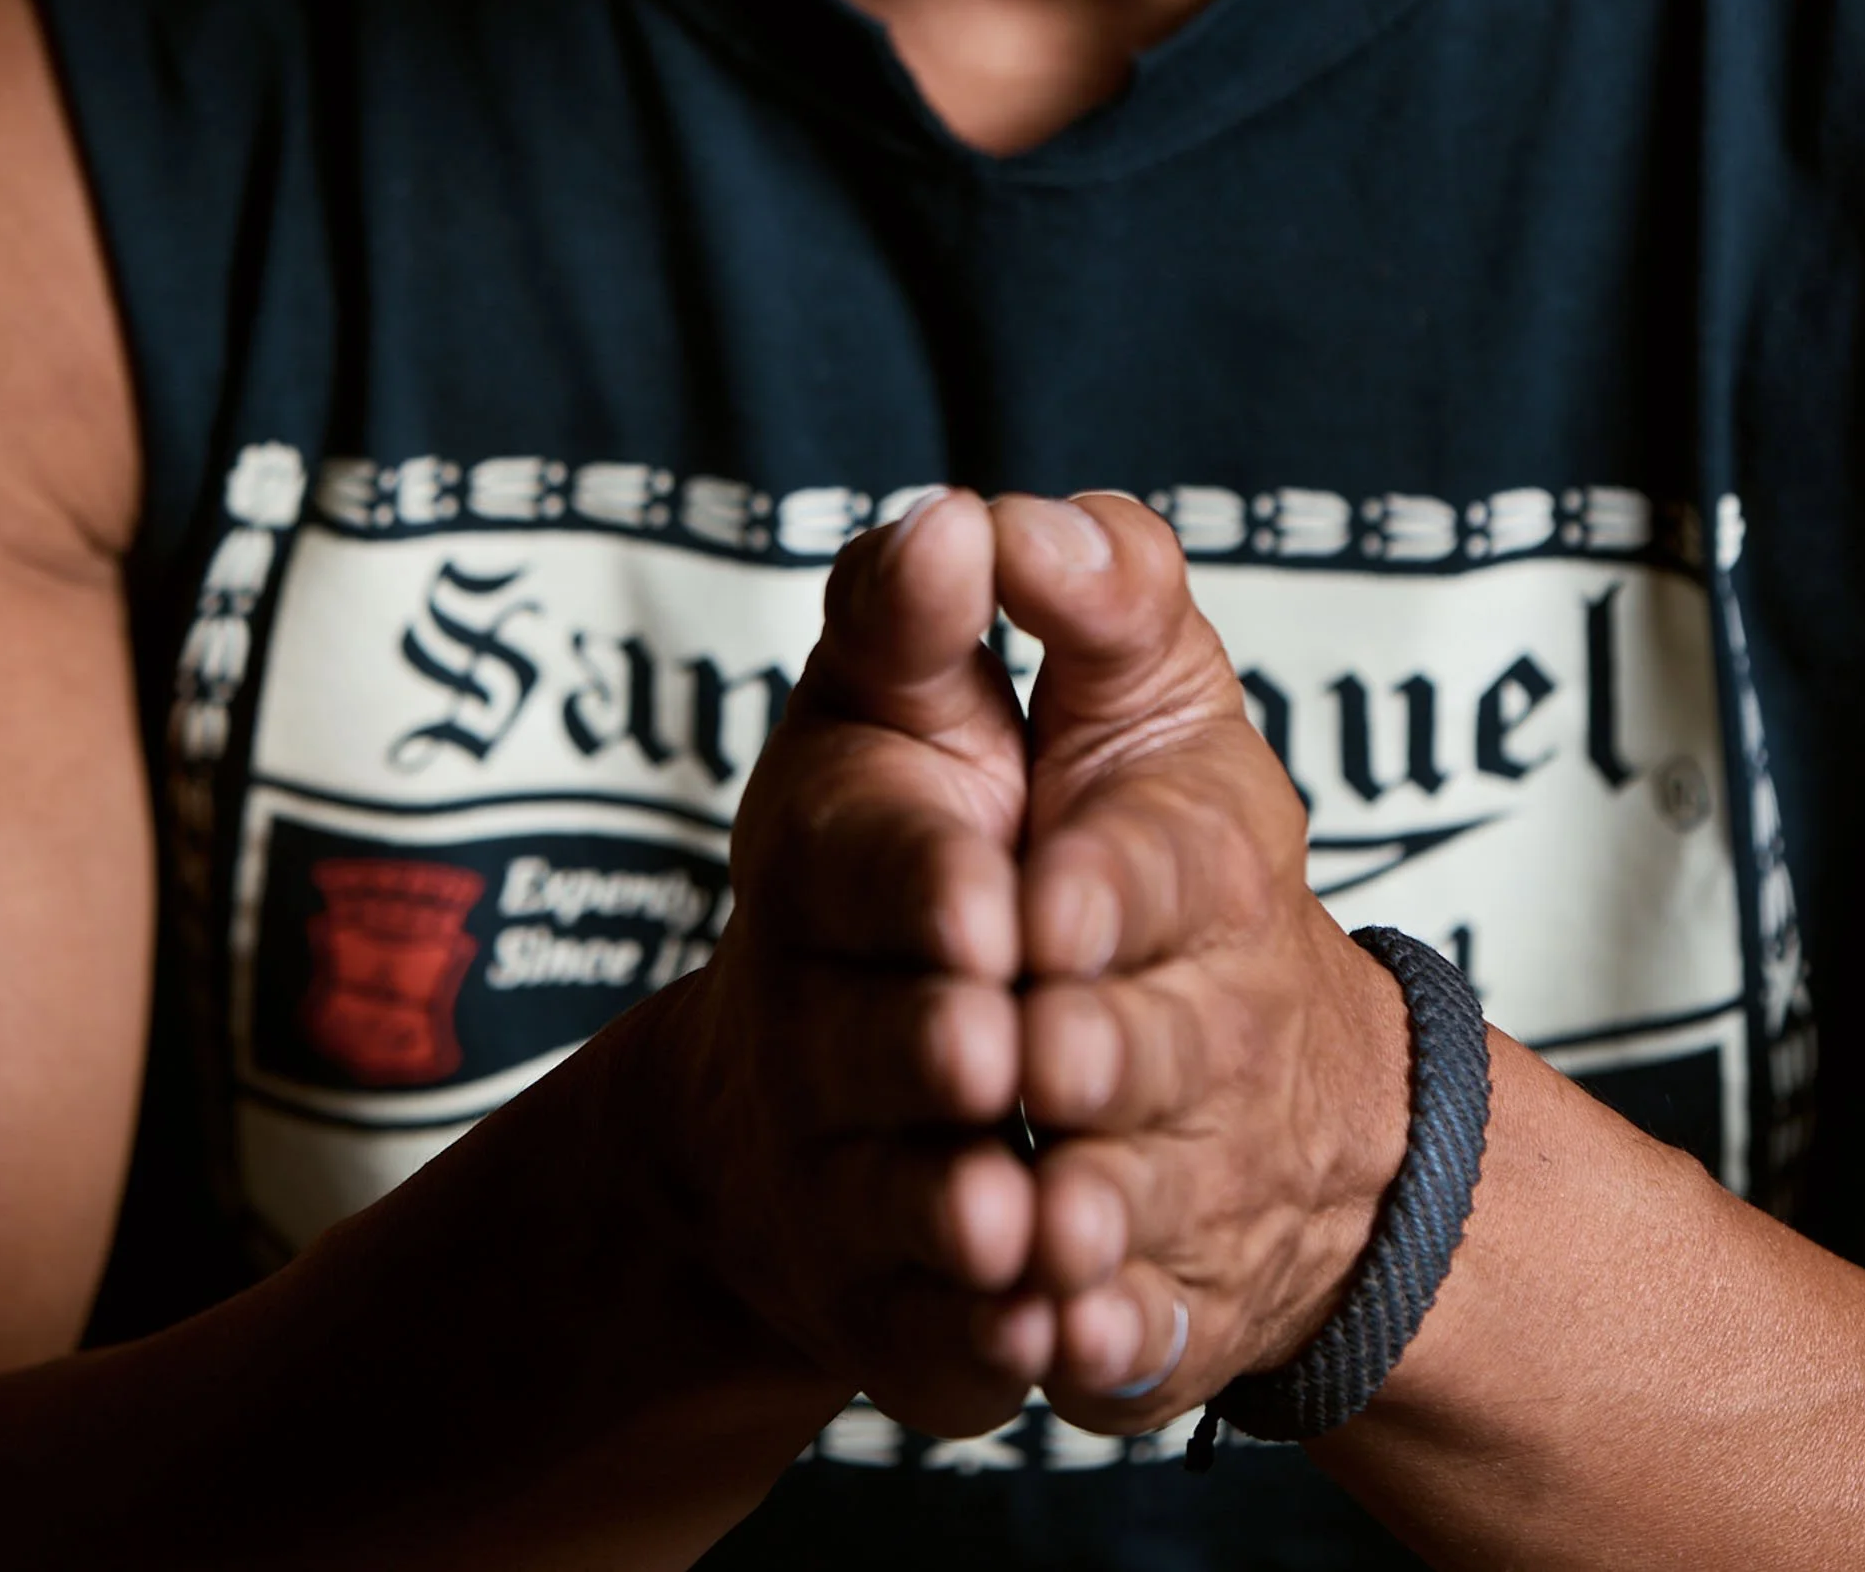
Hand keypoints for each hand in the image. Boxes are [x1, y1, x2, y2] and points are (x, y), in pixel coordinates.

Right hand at [628, 488, 1051, 1435]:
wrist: (922, 1064)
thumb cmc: (963, 834)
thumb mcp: (978, 695)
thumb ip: (976, 606)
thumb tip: (961, 520)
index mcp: (835, 843)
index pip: (860, 854)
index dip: (928, 882)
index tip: (996, 900)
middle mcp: (816, 1009)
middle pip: (877, 1034)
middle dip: (938, 1043)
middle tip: (1004, 1047)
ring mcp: (840, 1162)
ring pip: (896, 1194)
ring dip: (959, 1208)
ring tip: (1027, 1220)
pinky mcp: (886, 1297)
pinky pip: (932, 1333)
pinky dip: (987, 1344)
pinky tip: (1048, 1338)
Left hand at [992, 492, 1410, 1430]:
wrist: (1220, 1054)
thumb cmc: (1112, 835)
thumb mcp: (1102, 685)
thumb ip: (1061, 593)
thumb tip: (980, 516)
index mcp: (1200, 846)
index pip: (1161, 860)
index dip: (1095, 883)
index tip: (1031, 900)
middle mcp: (1220, 1008)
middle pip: (1157, 1036)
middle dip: (1086, 1049)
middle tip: (1008, 1059)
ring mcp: (1201, 1158)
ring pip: (1149, 1188)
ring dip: (1088, 1208)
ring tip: (1019, 1224)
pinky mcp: (1173, 1284)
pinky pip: (1153, 1325)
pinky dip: (1111, 1337)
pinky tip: (1060, 1338)